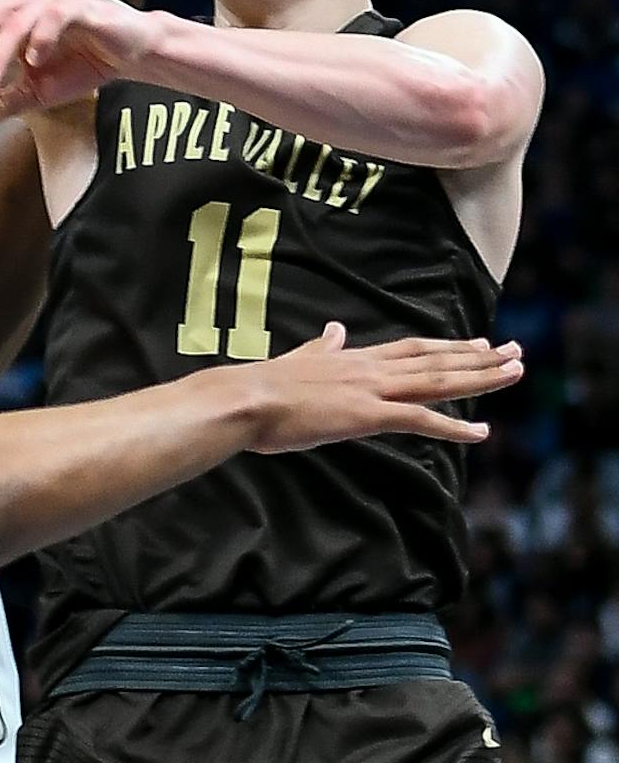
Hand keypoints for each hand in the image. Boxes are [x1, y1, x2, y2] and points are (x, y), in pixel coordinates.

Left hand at [0, 0, 157, 119]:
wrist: (131, 53)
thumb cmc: (80, 66)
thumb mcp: (38, 92)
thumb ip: (5, 100)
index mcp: (7, 16)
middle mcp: (23, 3)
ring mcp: (50, 2)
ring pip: (13, 22)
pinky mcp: (80, 8)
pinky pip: (53, 17)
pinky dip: (40, 38)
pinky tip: (34, 61)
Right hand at [238, 324, 522, 452]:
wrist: (244, 398)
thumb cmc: (261, 386)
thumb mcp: (296, 360)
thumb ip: (319, 348)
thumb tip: (332, 329)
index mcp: (352, 358)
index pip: (412, 349)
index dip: (448, 347)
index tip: (480, 344)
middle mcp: (369, 368)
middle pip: (435, 360)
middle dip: (479, 357)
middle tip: (516, 352)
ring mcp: (371, 390)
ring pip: (437, 382)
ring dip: (480, 379)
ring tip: (514, 373)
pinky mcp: (367, 415)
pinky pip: (420, 420)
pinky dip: (454, 426)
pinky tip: (481, 433)